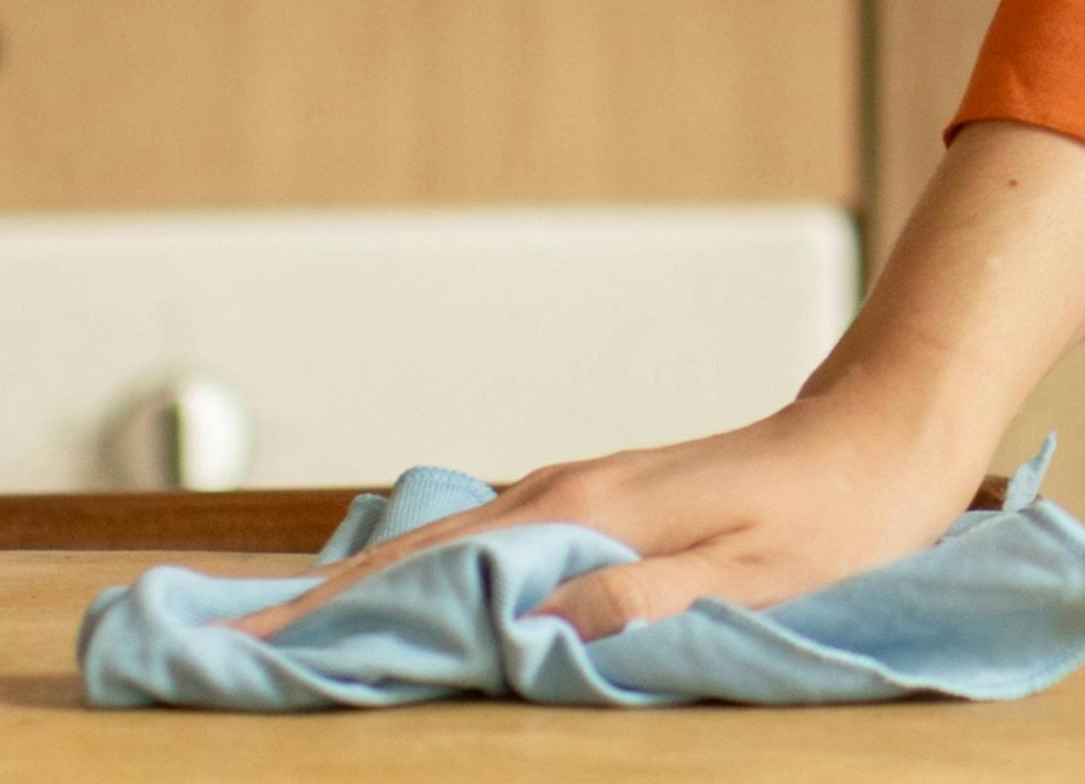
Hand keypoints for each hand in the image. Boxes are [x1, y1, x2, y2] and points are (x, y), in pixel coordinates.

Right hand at [228, 388, 988, 641]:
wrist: (882, 434)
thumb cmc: (835, 520)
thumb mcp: (758, 577)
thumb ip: (649, 601)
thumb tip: (539, 625)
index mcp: (586, 512)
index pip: (430, 572)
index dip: (332, 615)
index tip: (235, 650)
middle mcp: (558, 493)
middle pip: (404, 553)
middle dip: (302, 604)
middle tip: (202, 649)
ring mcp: (568, 494)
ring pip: (430, 545)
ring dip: (347, 589)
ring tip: (257, 635)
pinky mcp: (586, 505)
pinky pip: (471, 544)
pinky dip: (408, 573)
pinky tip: (379, 604)